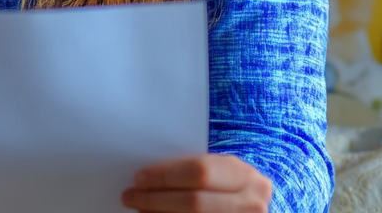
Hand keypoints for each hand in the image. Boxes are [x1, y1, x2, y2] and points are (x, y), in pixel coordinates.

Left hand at [121, 154, 271, 212]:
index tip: (140, 177)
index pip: (200, 172)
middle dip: (156, 198)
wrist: (245, 210)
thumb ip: (195, 171)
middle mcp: (251, 204)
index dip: (166, 175)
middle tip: (131, 195)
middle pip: (194, 202)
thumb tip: (149, 174)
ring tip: (139, 208)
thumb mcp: (222, 175)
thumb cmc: (228, 189)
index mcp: (246, 177)